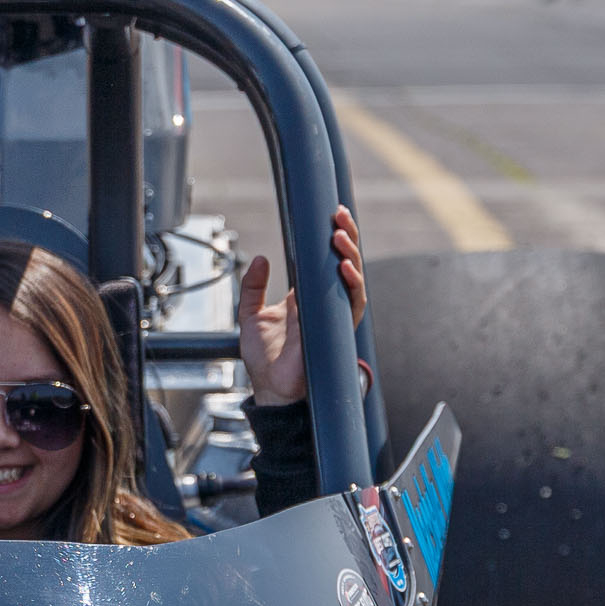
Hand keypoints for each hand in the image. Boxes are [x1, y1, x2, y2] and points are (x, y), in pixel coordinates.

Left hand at [239, 206, 366, 405]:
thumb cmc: (265, 359)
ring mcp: (333, 315)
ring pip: (354, 279)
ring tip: (339, 236)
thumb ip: (253, 286)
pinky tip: (343, 268)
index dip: (331, 238)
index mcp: (306, 295)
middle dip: (346, 237)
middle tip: (339, 216)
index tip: (330, 216)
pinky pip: (353, 304)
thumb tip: (260, 258)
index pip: (325, 260)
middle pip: (345, 263)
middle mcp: (324, 303)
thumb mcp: (249, 314)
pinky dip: (351, 284)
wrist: (271, 389)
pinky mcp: (337, 330)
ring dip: (350, 255)